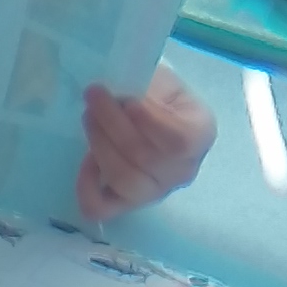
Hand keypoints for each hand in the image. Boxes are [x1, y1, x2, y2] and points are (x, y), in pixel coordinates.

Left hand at [78, 69, 215, 220]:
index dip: (150, 123)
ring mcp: (155, 192)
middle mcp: (183, 171)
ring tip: (89, 116)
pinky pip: (102, 207)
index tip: (128, 101)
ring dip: (99, 145)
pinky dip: (87, 187)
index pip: (179, 141)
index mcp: (201, 135)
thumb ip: (147, 89)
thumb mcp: (160, 79)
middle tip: (94, 95)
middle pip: (145, 159)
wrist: (152, 108)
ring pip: (124, 180)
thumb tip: (120, 96)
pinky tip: (85, 160)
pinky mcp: (125, 204)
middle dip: (113, 124)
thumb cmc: (158, 91)